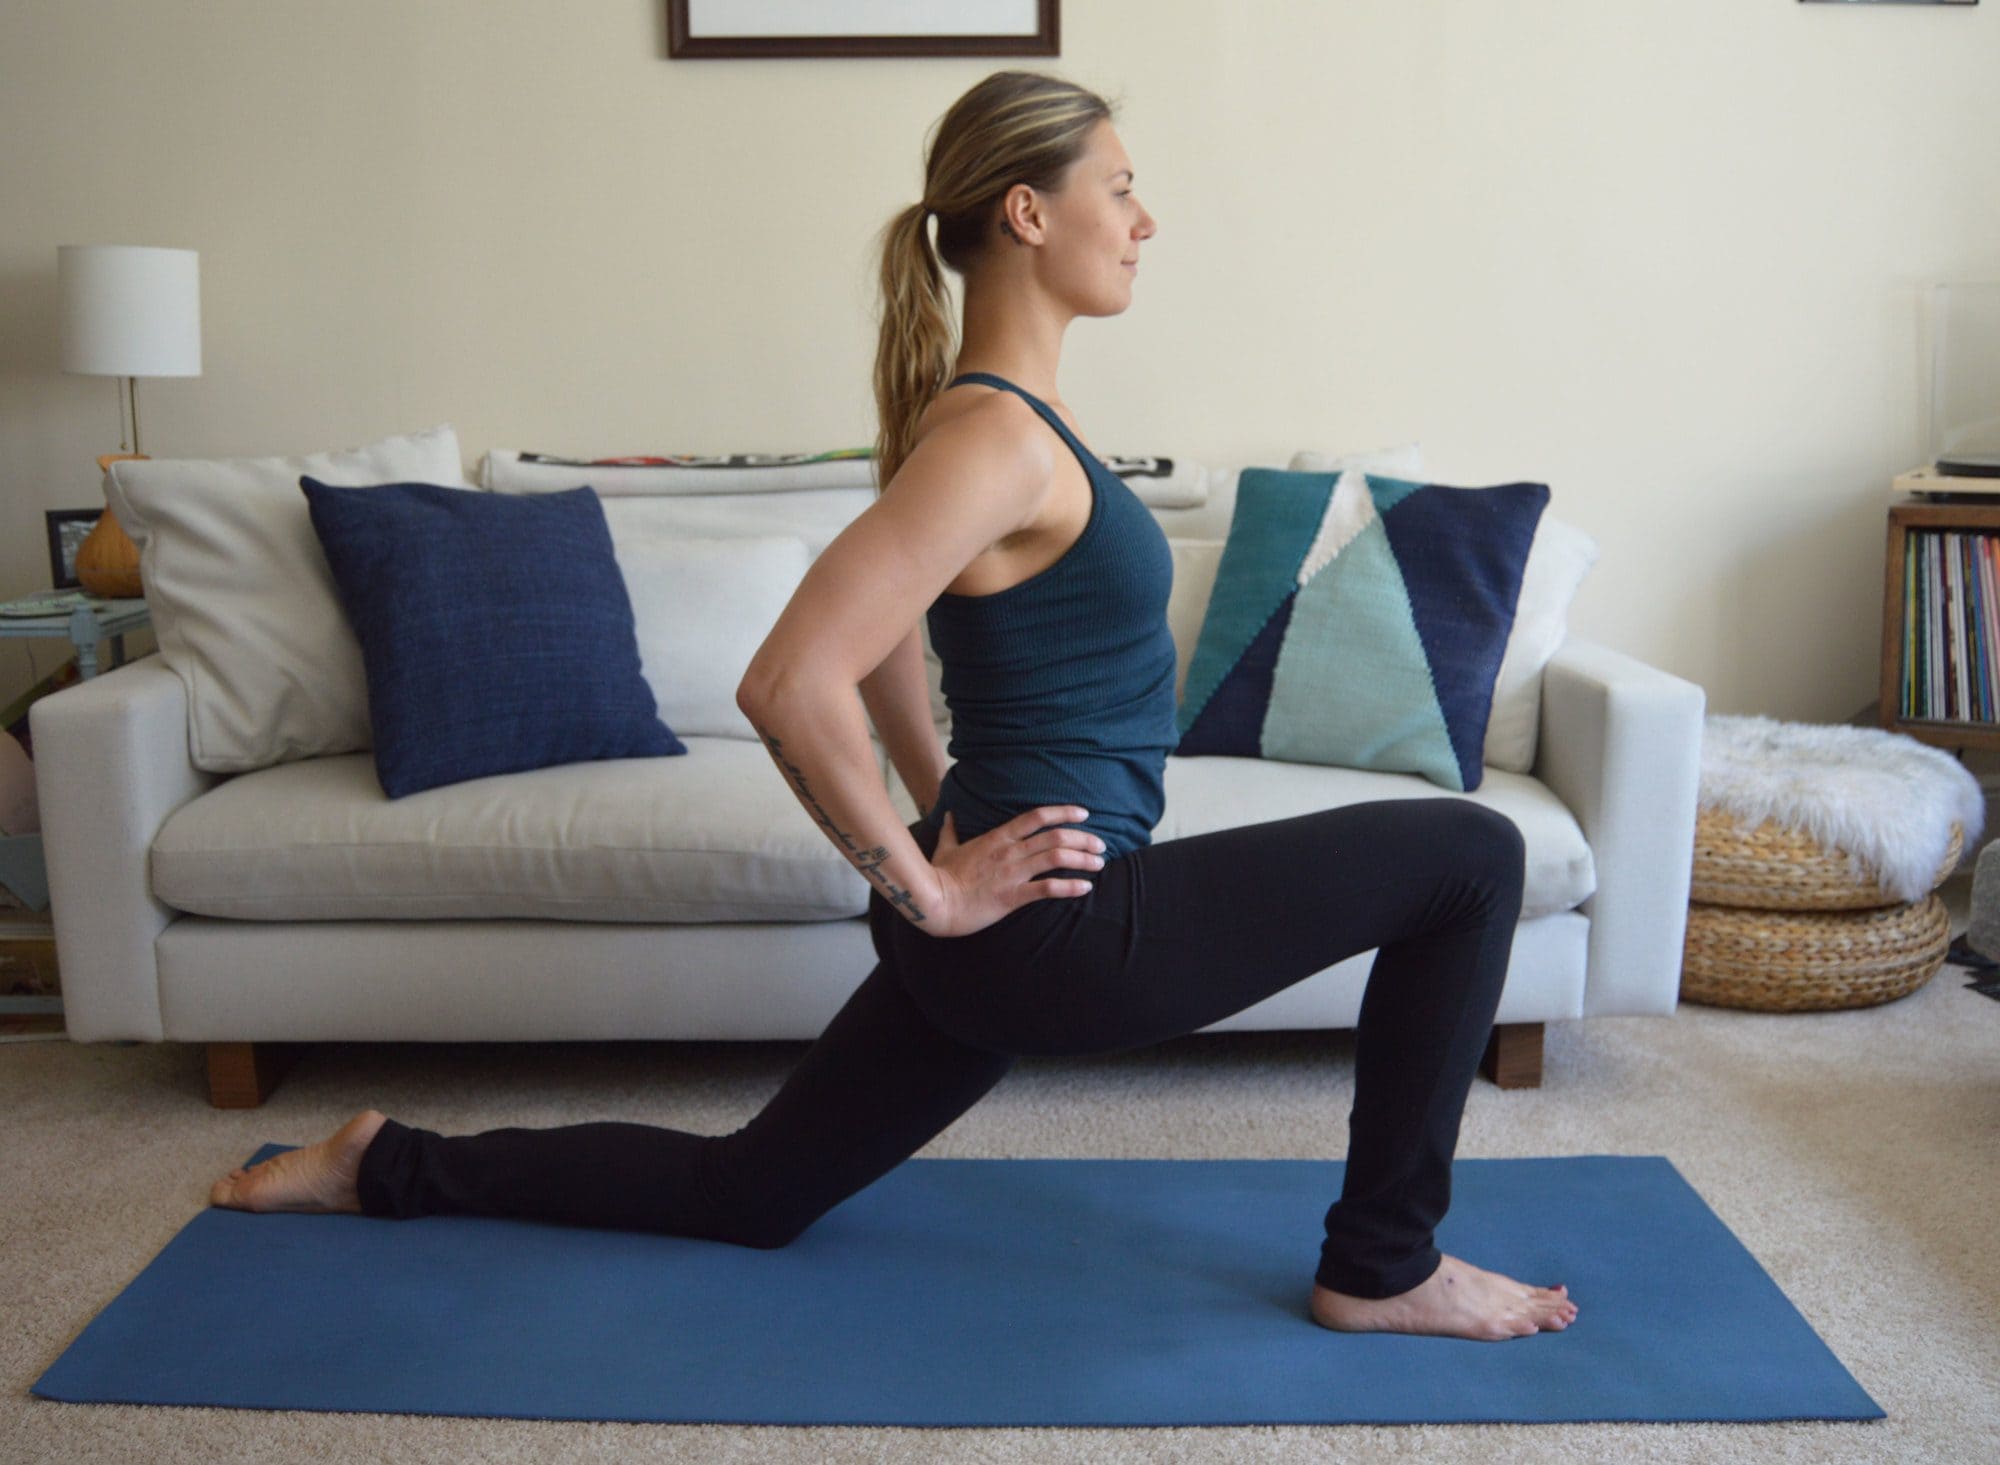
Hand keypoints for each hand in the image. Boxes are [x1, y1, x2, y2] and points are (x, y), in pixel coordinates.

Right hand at [921, 804, 1105, 938]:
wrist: (935, 902)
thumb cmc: (940, 875)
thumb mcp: (946, 847)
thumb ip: (951, 830)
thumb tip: (949, 815)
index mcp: (998, 837)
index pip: (1037, 816)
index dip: (1063, 812)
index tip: (1084, 813)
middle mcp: (1010, 851)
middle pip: (1055, 836)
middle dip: (1083, 838)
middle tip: (1101, 844)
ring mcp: (1012, 873)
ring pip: (1056, 858)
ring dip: (1083, 859)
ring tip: (1099, 863)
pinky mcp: (1012, 896)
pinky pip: (1047, 889)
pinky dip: (1070, 887)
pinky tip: (1085, 887)